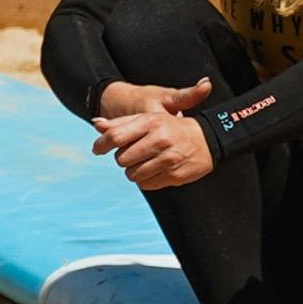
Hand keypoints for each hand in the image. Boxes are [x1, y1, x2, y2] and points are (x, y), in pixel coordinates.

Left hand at [95, 81, 217, 189]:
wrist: (207, 138)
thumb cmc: (169, 127)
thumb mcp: (147, 118)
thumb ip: (120, 122)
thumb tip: (95, 123)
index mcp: (150, 122)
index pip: (115, 136)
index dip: (101, 145)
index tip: (97, 149)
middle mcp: (160, 139)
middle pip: (121, 159)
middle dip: (122, 158)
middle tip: (132, 154)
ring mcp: (169, 158)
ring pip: (132, 174)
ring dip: (133, 171)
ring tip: (144, 162)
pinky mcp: (175, 174)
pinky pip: (146, 185)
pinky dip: (145, 180)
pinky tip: (155, 170)